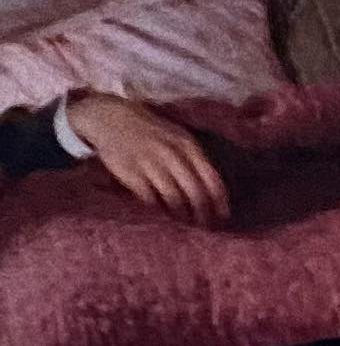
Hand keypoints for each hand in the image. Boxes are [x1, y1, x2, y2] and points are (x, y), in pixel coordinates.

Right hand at [62, 93, 228, 224]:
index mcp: (187, 145)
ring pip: (175, 199)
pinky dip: (159, 209)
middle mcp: (171, 153)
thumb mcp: (178, 138)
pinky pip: (151, 199)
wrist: (111, 118)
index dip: (220, 203)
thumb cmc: (152, 133)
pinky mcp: (131, 173)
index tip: (222, 218)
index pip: (212, 180)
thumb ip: (196, 160)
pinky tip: (162, 212)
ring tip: (184, 221)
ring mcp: (150, 163)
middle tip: (205, 226)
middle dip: (203, 214)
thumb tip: (216, 194)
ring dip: (182, 215)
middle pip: (195, 194)